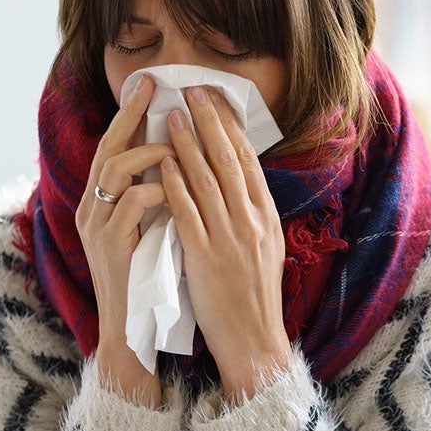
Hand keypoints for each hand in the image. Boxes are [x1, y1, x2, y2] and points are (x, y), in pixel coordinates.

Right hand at [75, 73, 177, 396]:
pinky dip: (157, 190)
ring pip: (115, 171)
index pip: (114, 148)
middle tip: (151, 85)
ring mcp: (96, 227)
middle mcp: (91, 210)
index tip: (148, 84)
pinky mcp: (109, 246)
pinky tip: (176, 189)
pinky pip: (131, 204)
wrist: (134, 333)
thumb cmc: (151, 280)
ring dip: (149, 152)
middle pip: (107, 148)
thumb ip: (156, 198)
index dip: (129, 115)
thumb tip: (181, 158)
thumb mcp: (152, 230)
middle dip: (129, 114)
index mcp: (102, 204)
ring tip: (175, 142)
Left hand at [160, 85, 290, 401]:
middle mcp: (252, 221)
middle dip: (209, 121)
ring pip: (207, 179)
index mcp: (267, 217)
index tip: (216, 99)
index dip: (231, 126)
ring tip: (172, 114)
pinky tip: (163, 163)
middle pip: (229, 160)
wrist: (255, 341)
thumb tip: (239, 182)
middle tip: (193, 90)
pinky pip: (188, 213)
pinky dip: (175, 184)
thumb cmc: (254, 298)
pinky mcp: (205, 256)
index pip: (248, 161)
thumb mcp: (266, 248)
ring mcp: (229, 237)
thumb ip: (252, 214)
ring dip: (188, 143)